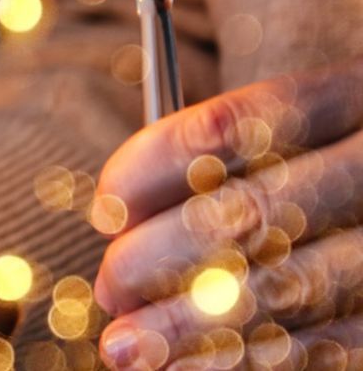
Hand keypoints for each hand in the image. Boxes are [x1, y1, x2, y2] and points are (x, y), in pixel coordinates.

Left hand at [94, 60, 362, 369]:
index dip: (159, 165)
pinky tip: (186, 368)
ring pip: (295, 286)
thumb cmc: (323, 171)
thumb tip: (119, 220)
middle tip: (110, 289)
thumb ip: (223, 161)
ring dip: (193, 325)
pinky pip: (336, 343)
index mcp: (354, 98)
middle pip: (259, 210)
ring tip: (127, 348)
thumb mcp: (298, 138)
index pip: (242, 122)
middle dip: (164, 257)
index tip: (104, 211)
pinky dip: (254, 361)